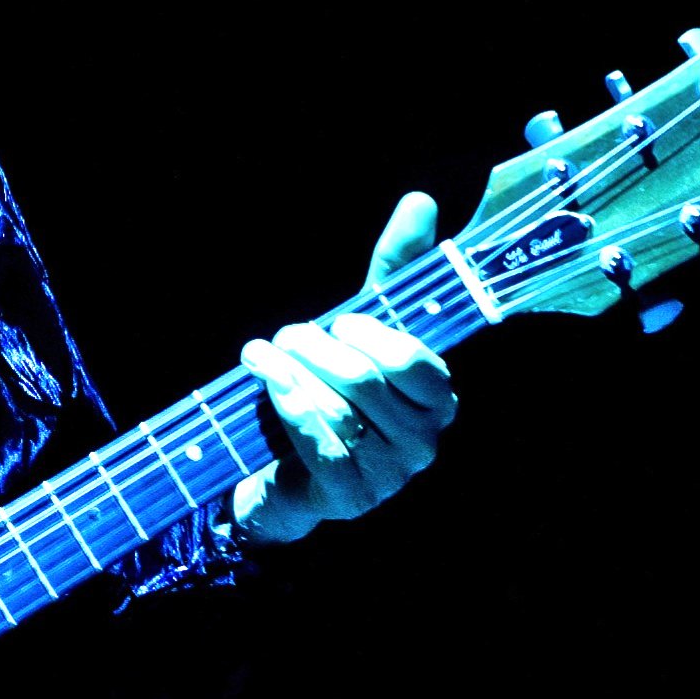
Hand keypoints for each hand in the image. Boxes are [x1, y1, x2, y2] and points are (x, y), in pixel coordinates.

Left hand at [232, 193, 457, 546]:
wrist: (286, 468)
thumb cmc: (331, 389)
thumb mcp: (362, 326)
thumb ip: (395, 269)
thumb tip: (419, 200)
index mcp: (439, 397)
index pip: (415, 361)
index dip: (369, 333)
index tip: (338, 322)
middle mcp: (425, 441)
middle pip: (367, 380)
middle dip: (316, 348)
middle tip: (287, 336)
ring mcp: (390, 476)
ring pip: (337, 408)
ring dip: (289, 372)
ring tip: (260, 356)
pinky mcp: (349, 498)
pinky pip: (317, 441)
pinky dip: (284, 403)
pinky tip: (262, 382)